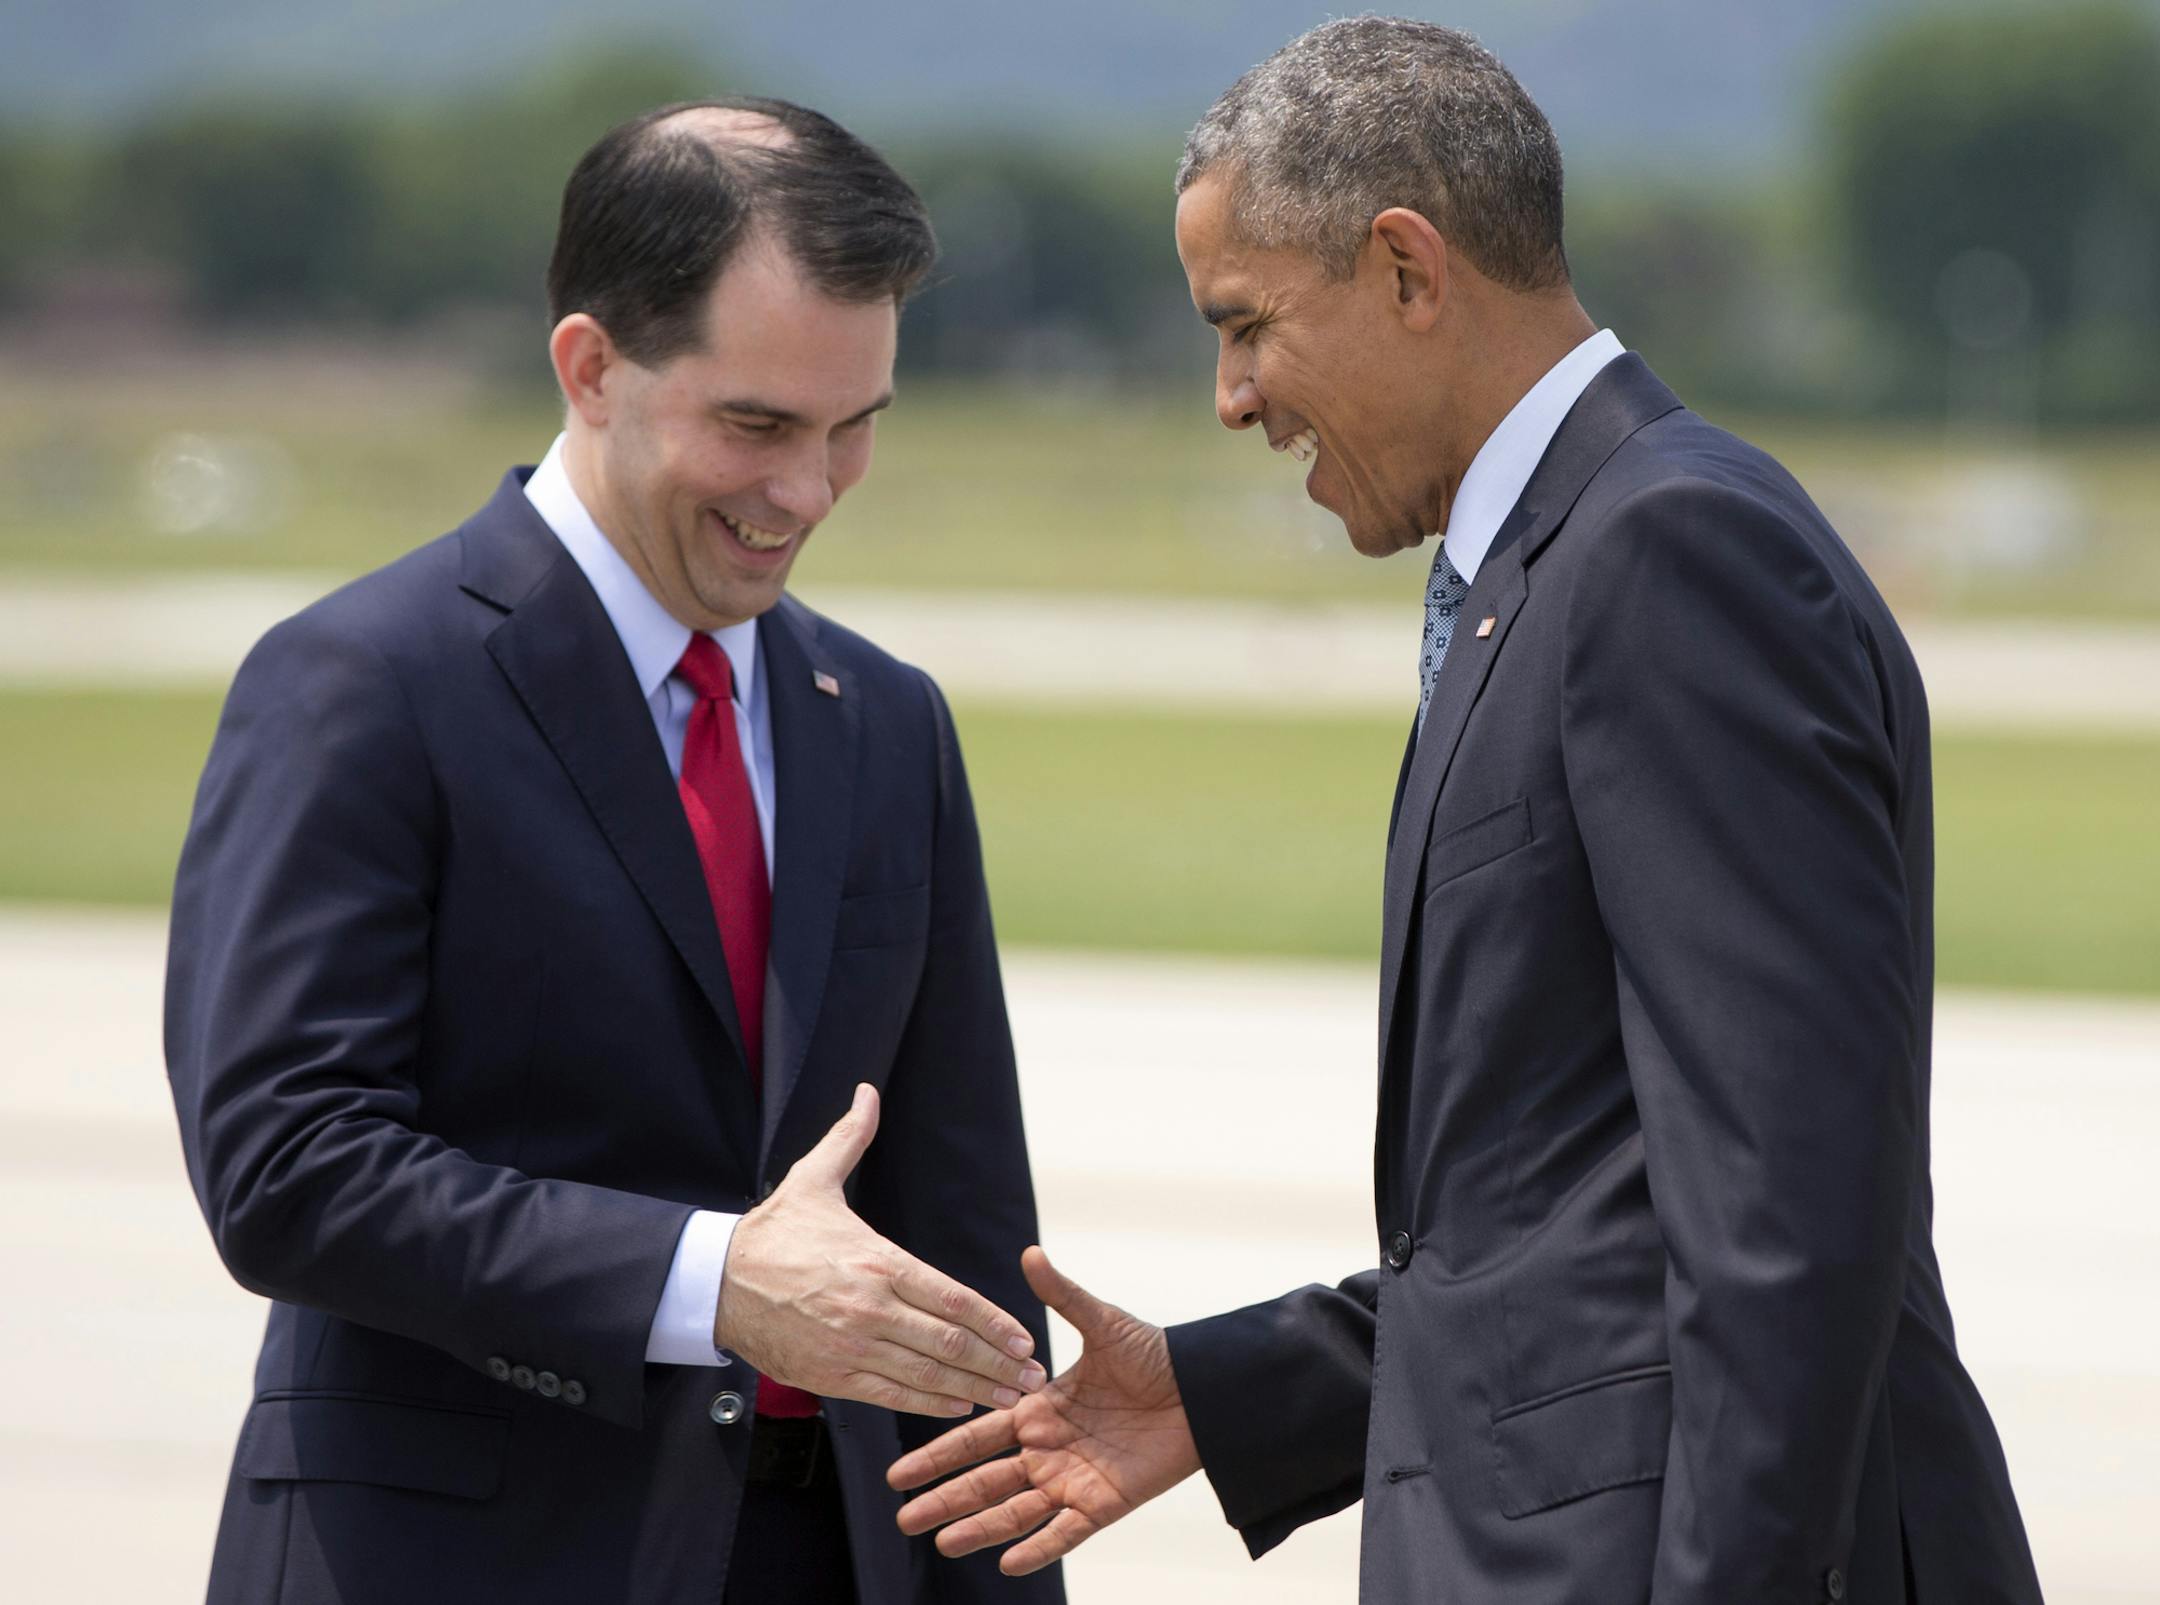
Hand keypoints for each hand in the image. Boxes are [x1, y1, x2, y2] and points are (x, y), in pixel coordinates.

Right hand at [714, 1083, 1046, 1415]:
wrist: (715, 1281)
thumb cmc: (773, 1232)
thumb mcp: (813, 1178)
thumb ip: (850, 1138)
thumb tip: (866, 1091)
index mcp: (878, 1261)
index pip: (952, 1297)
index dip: (995, 1322)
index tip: (1025, 1339)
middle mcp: (872, 1307)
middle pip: (950, 1342)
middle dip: (998, 1363)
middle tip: (1035, 1379)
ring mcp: (853, 1346)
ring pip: (927, 1375)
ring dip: (975, 1389)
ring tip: (1010, 1400)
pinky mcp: (833, 1376)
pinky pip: (892, 1395)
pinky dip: (930, 1404)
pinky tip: (959, 1405)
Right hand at [888, 1246, 1200, 1574]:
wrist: (1204, 1389)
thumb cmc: (1155, 1355)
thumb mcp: (1102, 1324)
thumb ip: (1063, 1295)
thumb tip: (1030, 1252)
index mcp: (1040, 1409)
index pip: (977, 1435)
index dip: (939, 1454)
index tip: (899, 1472)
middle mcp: (1048, 1450)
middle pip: (985, 1480)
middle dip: (944, 1499)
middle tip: (903, 1518)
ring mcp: (1073, 1480)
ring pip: (1016, 1511)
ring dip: (981, 1527)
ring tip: (943, 1543)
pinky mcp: (1104, 1504)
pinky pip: (1066, 1532)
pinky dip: (1040, 1548)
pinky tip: (1009, 1564)